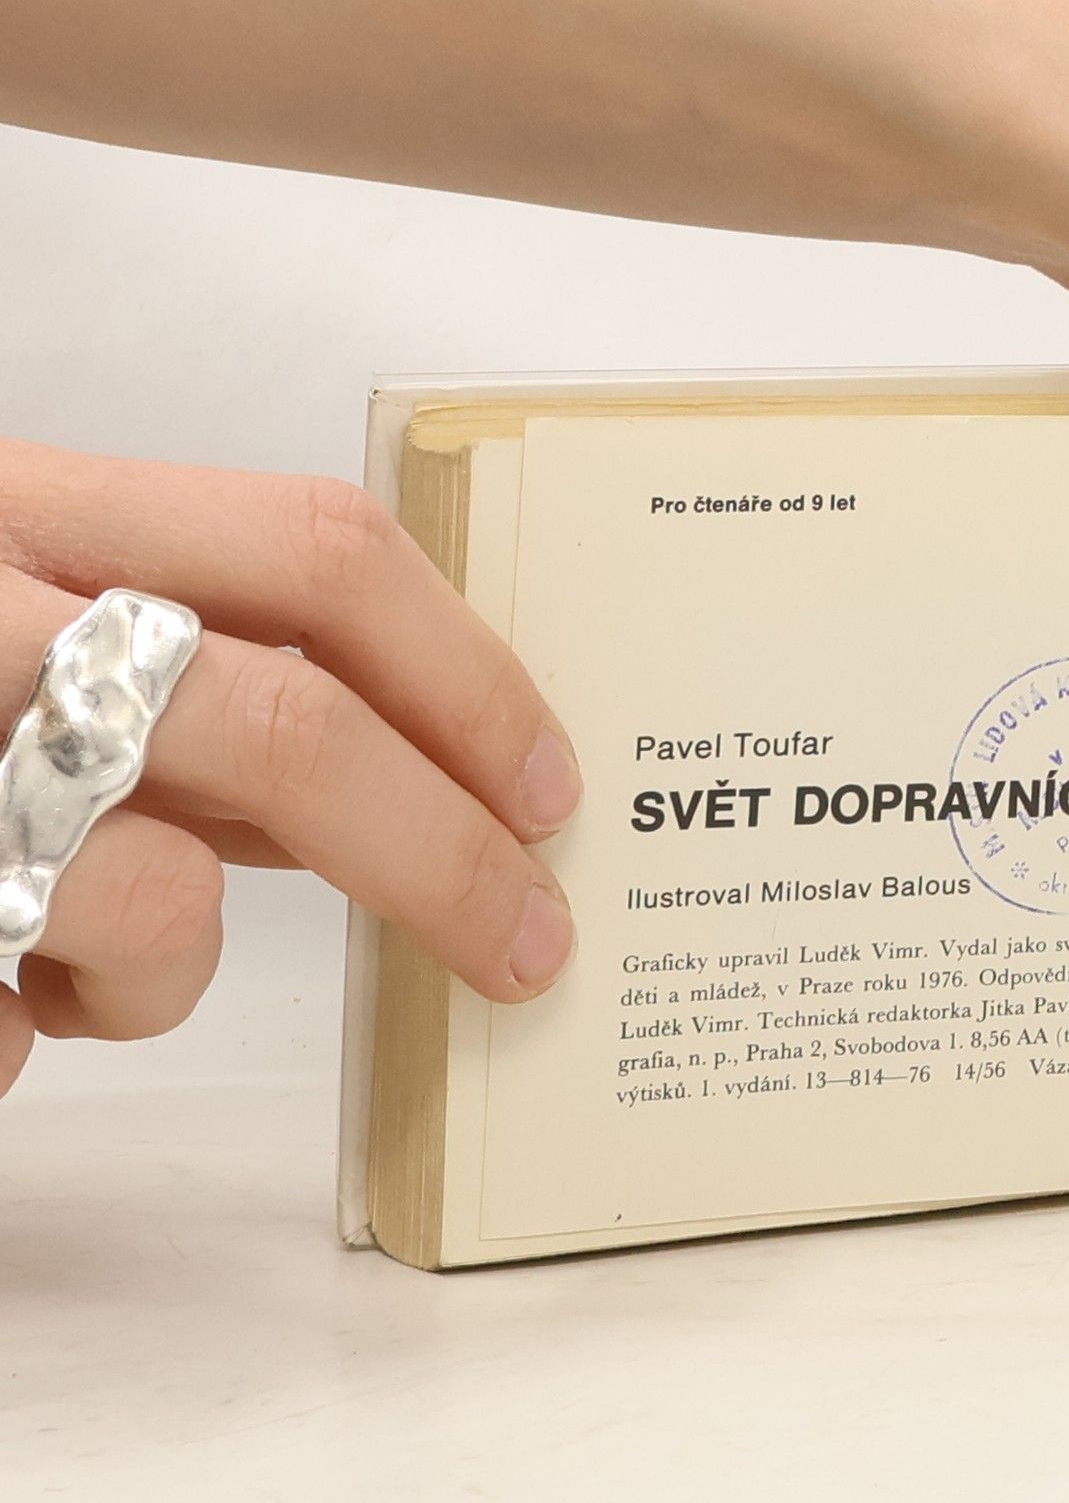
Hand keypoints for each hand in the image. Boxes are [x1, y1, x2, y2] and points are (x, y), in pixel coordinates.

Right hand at [0, 442, 581, 1095]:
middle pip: (288, 725)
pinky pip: (23, 1020)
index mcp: (24, 511)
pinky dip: (30, 1026)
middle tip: (531, 942)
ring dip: (162, 969)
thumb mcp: (37, 629)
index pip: (313, 550)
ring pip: (161, 903)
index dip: (463, 673)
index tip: (547, 782)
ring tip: (68, 953)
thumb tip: (427, 759)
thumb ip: (201, 670)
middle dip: (445, 854)